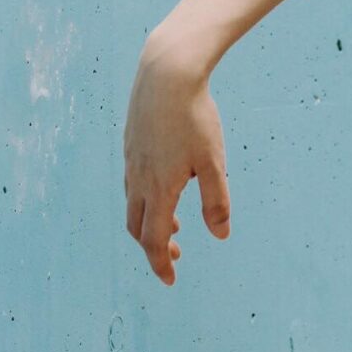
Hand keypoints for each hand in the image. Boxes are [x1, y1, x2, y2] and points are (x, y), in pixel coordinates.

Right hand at [121, 34, 232, 285]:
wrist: (166, 72)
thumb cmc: (193, 116)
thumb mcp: (213, 161)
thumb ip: (216, 200)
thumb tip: (220, 235)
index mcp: (159, 188)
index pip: (152, 240)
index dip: (160, 264)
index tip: (171, 279)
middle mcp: (139, 178)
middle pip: (137, 227)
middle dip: (153, 247)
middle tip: (176, 253)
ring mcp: (132, 160)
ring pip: (134, 203)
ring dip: (150, 221)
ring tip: (174, 224)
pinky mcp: (131, 142)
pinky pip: (133, 181)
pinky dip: (146, 198)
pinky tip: (164, 184)